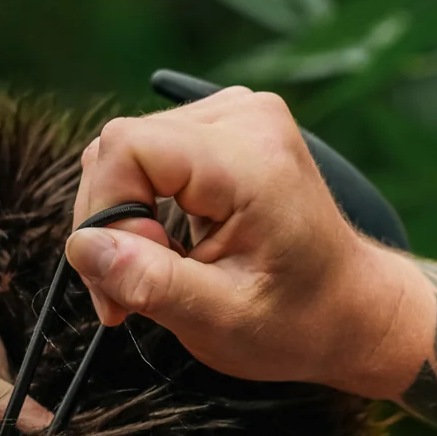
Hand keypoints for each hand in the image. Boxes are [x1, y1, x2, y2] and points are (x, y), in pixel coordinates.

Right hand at [63, 87, 433, 399]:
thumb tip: (83, 248)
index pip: (127, 147)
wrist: (353, 310)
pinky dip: (143, 204)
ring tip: (157, 274)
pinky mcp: (227, 126)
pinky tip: (168, 246)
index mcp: (249, 160)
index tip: (124, 281)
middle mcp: (244, 118)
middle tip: (130, 295)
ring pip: (128, 151)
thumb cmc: (298, 322)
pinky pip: (150, 153)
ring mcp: (238, 114)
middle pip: (120, 147)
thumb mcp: (220, 320)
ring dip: (125, 218)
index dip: (107, 212)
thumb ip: (150, 283)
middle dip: (112, 224)